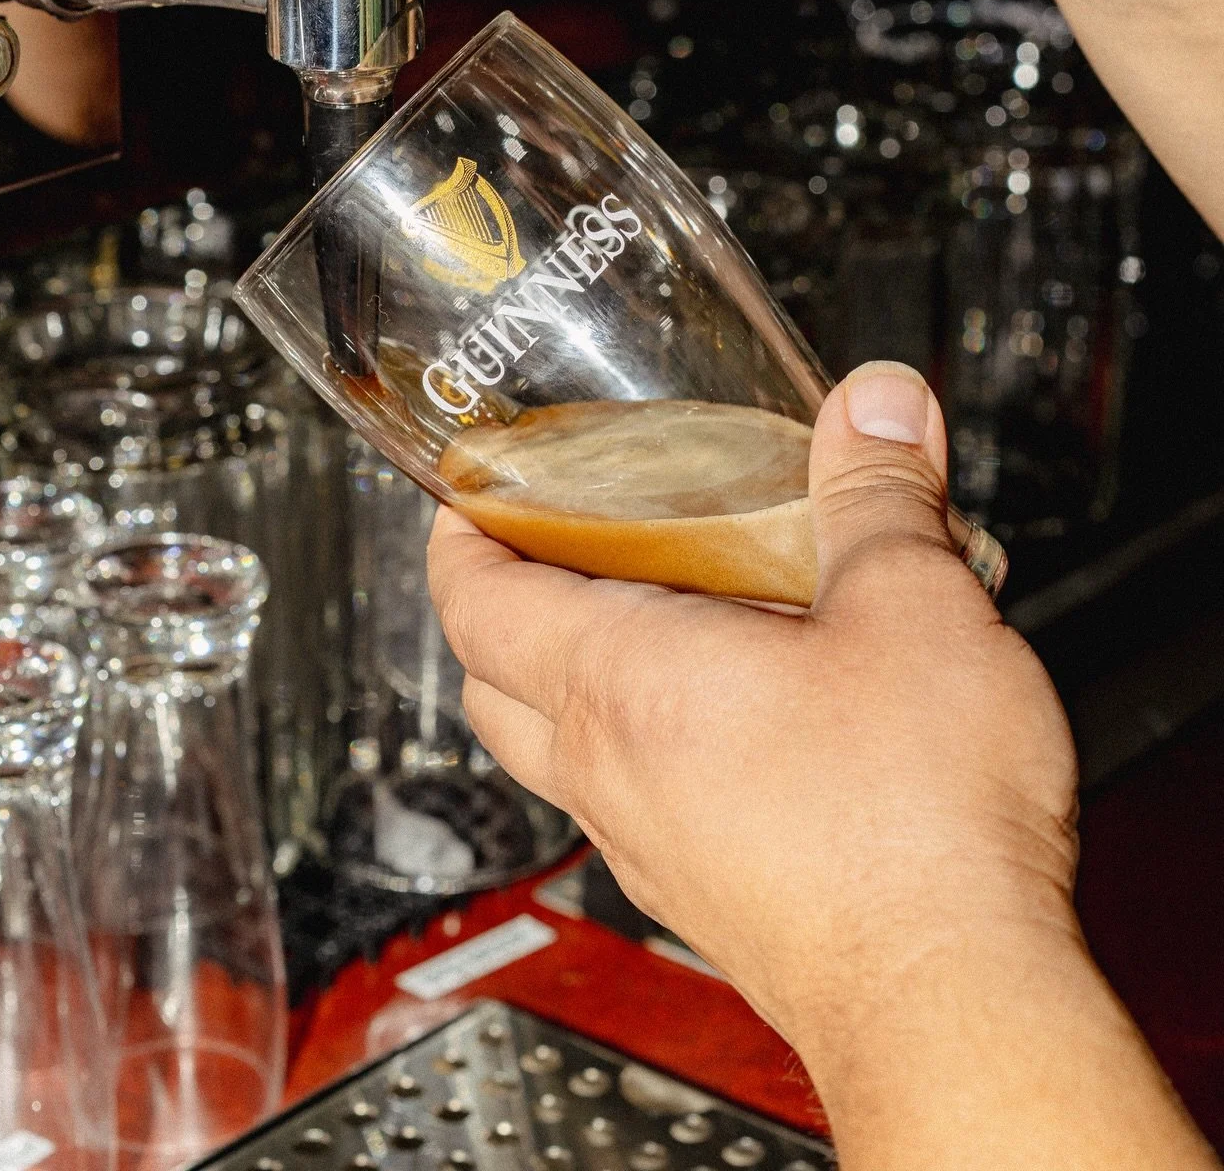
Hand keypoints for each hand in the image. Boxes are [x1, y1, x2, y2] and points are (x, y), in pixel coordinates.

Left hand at [429, 365, 1220, 1166]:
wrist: (953, 1002)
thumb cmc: (911, 829)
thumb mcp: (912, 604)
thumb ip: (880, 490)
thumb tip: (875, 406)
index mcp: (619, 683)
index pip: (472, 598)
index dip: (455, 534)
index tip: (466, 495)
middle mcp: (608, 772)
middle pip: (489, 679)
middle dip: (497, 604)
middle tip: (546, 547)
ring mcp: (648, 848)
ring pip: (555, 751)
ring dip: (567, 683)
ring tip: (648, 624)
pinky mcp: (702, 901)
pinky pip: (628, 807)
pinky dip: (638, 753)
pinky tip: (729, 732)